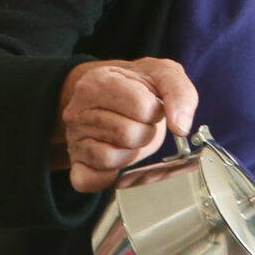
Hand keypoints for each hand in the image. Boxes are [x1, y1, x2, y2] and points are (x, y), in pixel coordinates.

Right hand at [54, 58, 197, 190]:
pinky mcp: (76, 163)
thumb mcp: (163, 74)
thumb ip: (179, 93)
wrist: (112, 93)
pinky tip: (116, 158)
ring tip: (128, 136)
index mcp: (98, 81)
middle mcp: (78, 110)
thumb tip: (181, 127)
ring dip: (130, 152)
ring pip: (110, 159)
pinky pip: (90, 180)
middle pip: (128, 135)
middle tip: (138, 122)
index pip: (142, 107)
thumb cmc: (136, 85)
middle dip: (144, 132)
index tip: (149, 105)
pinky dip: (107, 176)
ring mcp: (73, 138)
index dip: (154, 110)